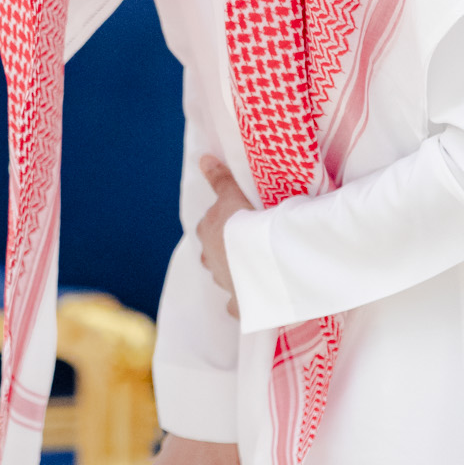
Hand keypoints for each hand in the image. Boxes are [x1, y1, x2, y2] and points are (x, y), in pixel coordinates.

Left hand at [197, 156, 253, 319]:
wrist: (260, 258)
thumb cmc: (247, 222)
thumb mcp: (234, 195)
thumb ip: (220, 179)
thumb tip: (203, 158)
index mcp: (208, 232)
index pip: (208, 226)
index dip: (221, 225)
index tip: (234, 223)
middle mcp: (211, 259)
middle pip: (212, 254)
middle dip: (223, 251)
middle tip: (242, 246)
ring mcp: (224, 283)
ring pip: (224, 277)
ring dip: (234, 273)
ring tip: (252, 269)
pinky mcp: (240, 304)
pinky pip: (239, 306)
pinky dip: (245, 303)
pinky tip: (253, 302)